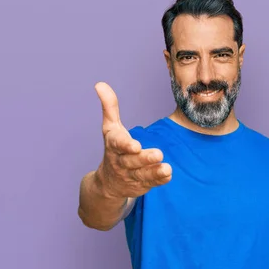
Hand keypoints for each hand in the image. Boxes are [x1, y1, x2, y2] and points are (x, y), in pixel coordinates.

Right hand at [94, 82, 171, 197]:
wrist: (109, 183)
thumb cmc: (114, 149)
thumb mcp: (110, 128)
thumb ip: (109, 107)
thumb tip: (100, 84)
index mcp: (114, 146)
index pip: (118, 145)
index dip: (125, 145)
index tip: (135, 145)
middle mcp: (122, 162)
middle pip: (133, 161)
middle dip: (144, 158)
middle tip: (158, 154)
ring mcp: (132, 175)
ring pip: (143, 174)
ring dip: (155, 172)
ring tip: (167, 168)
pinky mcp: (142, 185)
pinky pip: (151, 183)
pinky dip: (159, 180)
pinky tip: (168, 175)